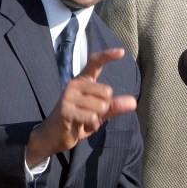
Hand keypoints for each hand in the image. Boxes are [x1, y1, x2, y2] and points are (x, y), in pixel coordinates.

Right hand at [26, 48, 136, 165]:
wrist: (53, 136)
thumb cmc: (77, 121)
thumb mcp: (99, 113)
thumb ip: (114, 106)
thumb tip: (133, 102)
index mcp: (82, 81)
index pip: (94, 63)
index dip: (107, 56)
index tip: (122, 52)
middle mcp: (74, 85)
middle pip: (107, 92)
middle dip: (104, 108)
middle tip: (88, 114)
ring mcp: (68, 96)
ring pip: (101, 106)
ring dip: (96, 119)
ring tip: (83, 121)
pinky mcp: (65, 110)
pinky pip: (92, 117)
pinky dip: (91, 126)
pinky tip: (80, 126)